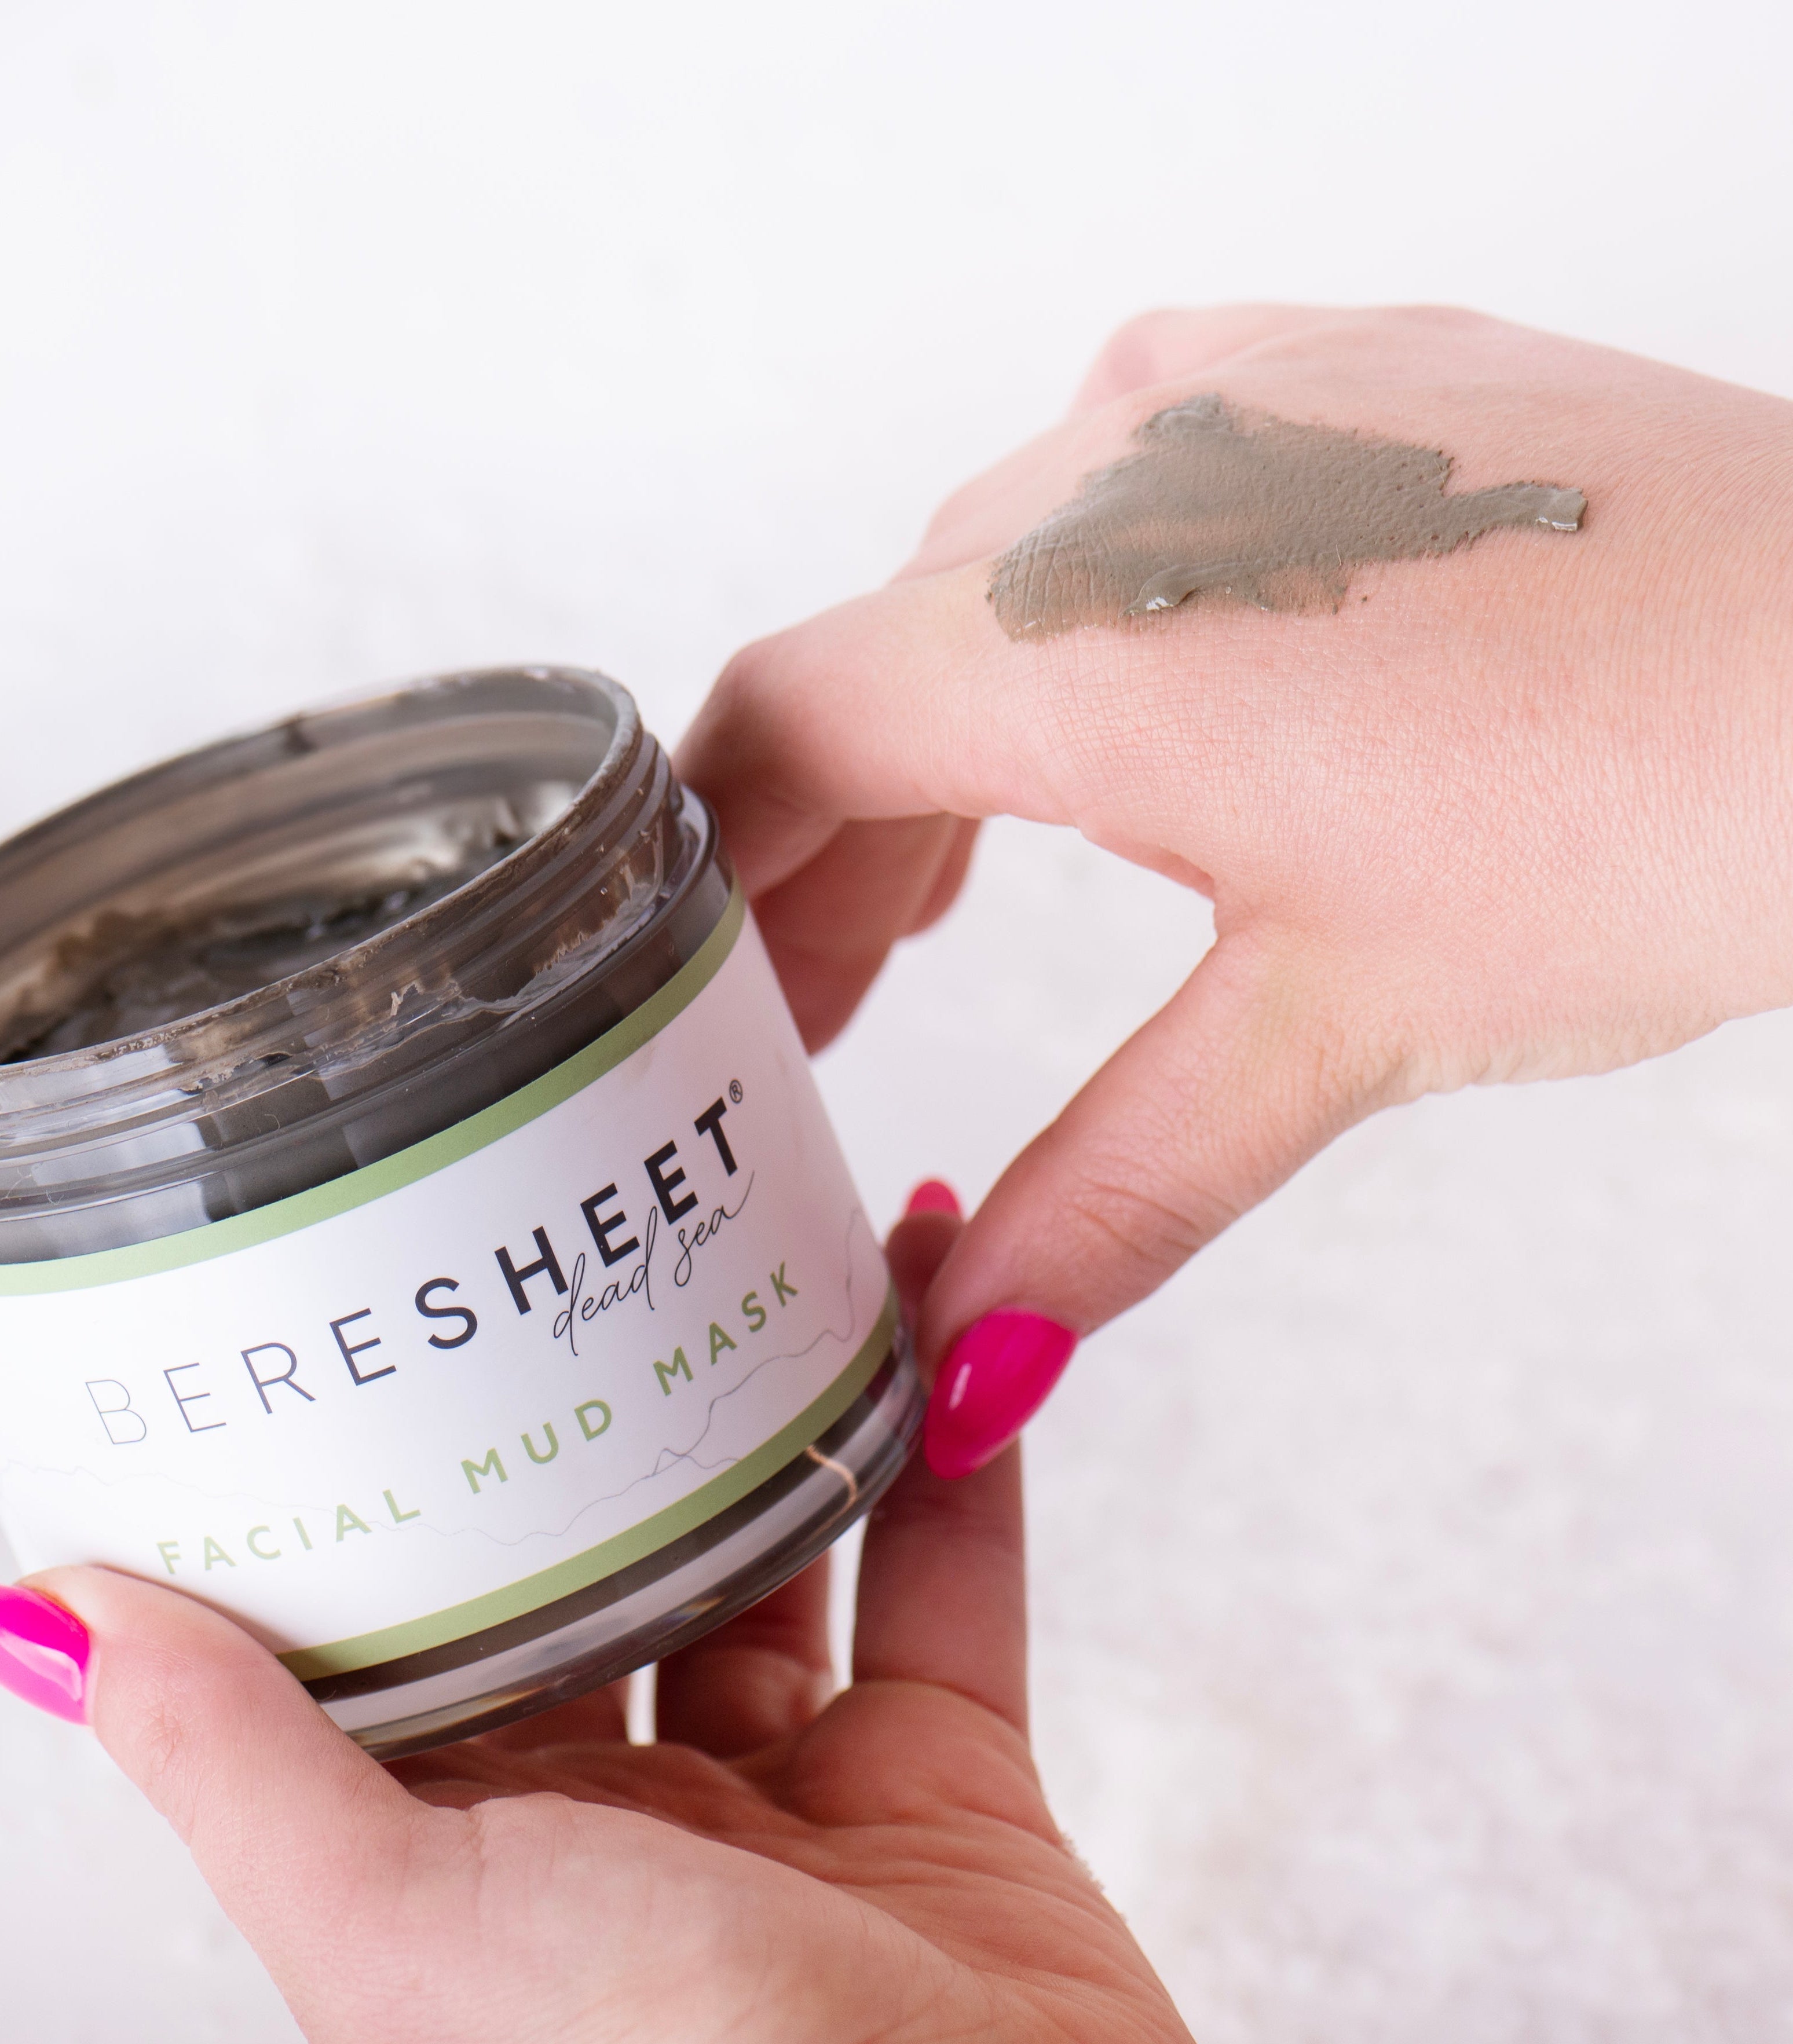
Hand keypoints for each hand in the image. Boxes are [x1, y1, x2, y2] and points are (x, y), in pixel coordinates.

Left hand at [32, 1208, 1323, 2043]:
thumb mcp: (388, 1917)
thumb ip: (219, 1754)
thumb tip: (30, 1623)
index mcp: (454, 1856)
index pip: (396, 1626)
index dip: (383, 1479)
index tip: (383, 1323)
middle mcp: (608, 1823)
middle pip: (595, 1567)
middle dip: (598, 1420)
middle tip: (598, 1247)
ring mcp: (786, 1802)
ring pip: (778, 1552)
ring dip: (784, 1408)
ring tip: (778, 1240)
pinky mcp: (943, 1786)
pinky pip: (942, 1580)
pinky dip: (948, 1456)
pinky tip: (944, 1328)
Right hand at [674, 304, 1792, 1463]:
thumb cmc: (1654, 814)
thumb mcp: (1333, 1027)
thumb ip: (1108, 1194)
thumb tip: (967, 1364)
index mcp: (1075, 635)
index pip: (779, 721)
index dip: (710, 866)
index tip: (701, 986)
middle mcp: (1119, 469)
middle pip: (877, 658)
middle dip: (831, 839)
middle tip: (836, 1000)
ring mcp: (1234, 392)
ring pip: (995, 567)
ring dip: (951, 728)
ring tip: (958, 885)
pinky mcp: (1340, 368)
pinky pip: (1119, 465)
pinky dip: (1075, 601)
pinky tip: (1119, 679)